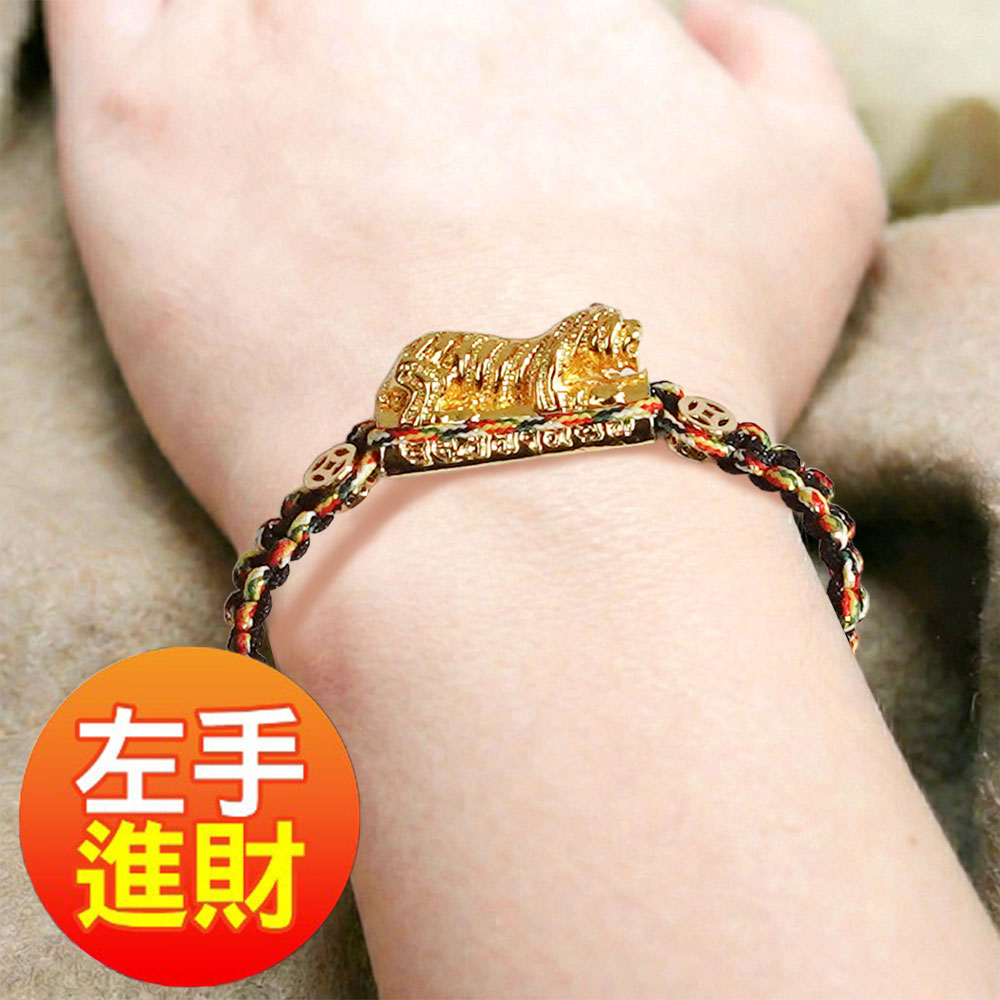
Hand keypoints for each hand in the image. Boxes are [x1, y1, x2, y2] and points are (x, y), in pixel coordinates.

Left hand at [47, 0, 883, 543]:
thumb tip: (691, 14)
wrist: (544, 514)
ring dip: (270, 62)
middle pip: (367, 6)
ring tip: (302, 184)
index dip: (494, 74)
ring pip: (241, 2)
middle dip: (390, 81)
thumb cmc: (691, 360)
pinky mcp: (146, 121)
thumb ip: (764, 51)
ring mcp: (266, 28)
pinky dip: (136, 33)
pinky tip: (188, 129)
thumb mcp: (817, 182)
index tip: (494, 150)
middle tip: (400, 184)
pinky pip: (104, 9)